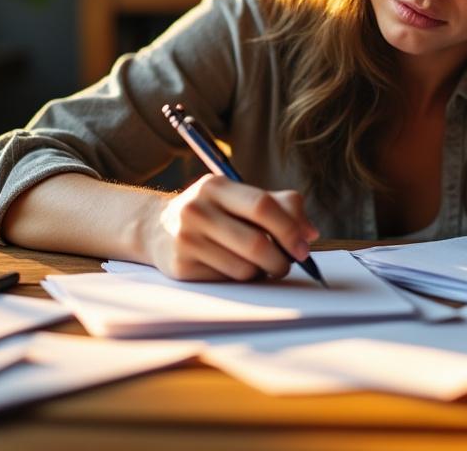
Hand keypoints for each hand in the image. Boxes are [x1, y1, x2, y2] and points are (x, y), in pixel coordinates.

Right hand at [142, 174, 319, 281]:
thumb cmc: (213, 213)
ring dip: (262, 272)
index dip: (290, 229)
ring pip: (244, 268)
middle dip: (281, 260)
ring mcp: (186, 239)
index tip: (304, 247)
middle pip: (256, 242)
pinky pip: (228, 280)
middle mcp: (197, 209)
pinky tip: (234, 268)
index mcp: (216, 186)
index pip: (262, 206)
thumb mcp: (240, 199)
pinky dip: (241, 279)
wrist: (157, 229)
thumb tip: (310, 233)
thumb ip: (281, 206)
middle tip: (287, 265)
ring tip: (259, 265)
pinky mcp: (181, 266)